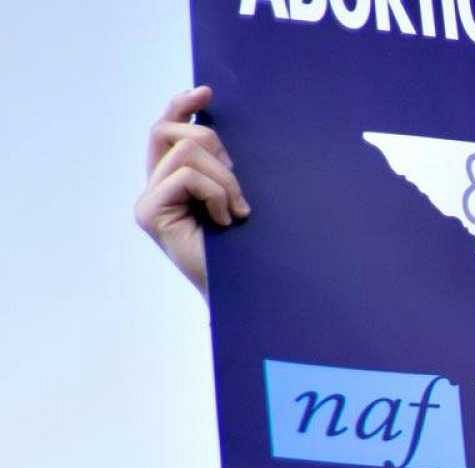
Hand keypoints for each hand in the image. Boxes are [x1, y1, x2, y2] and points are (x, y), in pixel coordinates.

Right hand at [134, 86, 248, 297]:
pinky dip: (216, 193)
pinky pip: (186, 175)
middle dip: (216, 148)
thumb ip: (221, 165)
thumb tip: (215, 121)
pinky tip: (226, 221)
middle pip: (173, 132)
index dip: (182, 106)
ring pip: (187, 151)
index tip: (206, 91)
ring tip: (236, 212)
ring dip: (224, 179)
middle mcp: (153, 187)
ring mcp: (148, 200)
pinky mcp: (149, 213)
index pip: (166, 129)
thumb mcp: (236, 194)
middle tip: (237, 189)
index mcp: (171, 180)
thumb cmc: (248, 247)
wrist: (247, 290)